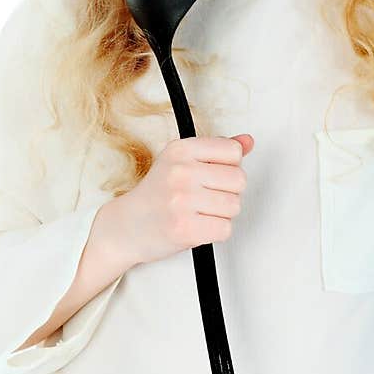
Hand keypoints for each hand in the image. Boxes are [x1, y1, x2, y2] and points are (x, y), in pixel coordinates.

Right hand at [107, 133, 253, 267]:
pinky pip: (225, 230)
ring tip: (200, 212)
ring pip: (234, 206)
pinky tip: (198, 225)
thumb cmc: (156, 195)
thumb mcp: (181, 161)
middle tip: (206, 197)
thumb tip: (247, 141)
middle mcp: (181, 172)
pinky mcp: (185, 229)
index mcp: (181, 149)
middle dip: (228, 192)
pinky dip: (216, 232)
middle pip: (239, 180)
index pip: (233, 151)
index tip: (213, 174)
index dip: (229, 166)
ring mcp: (182, 201)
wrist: (126, 226)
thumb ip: (216, 150)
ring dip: (222, 214)